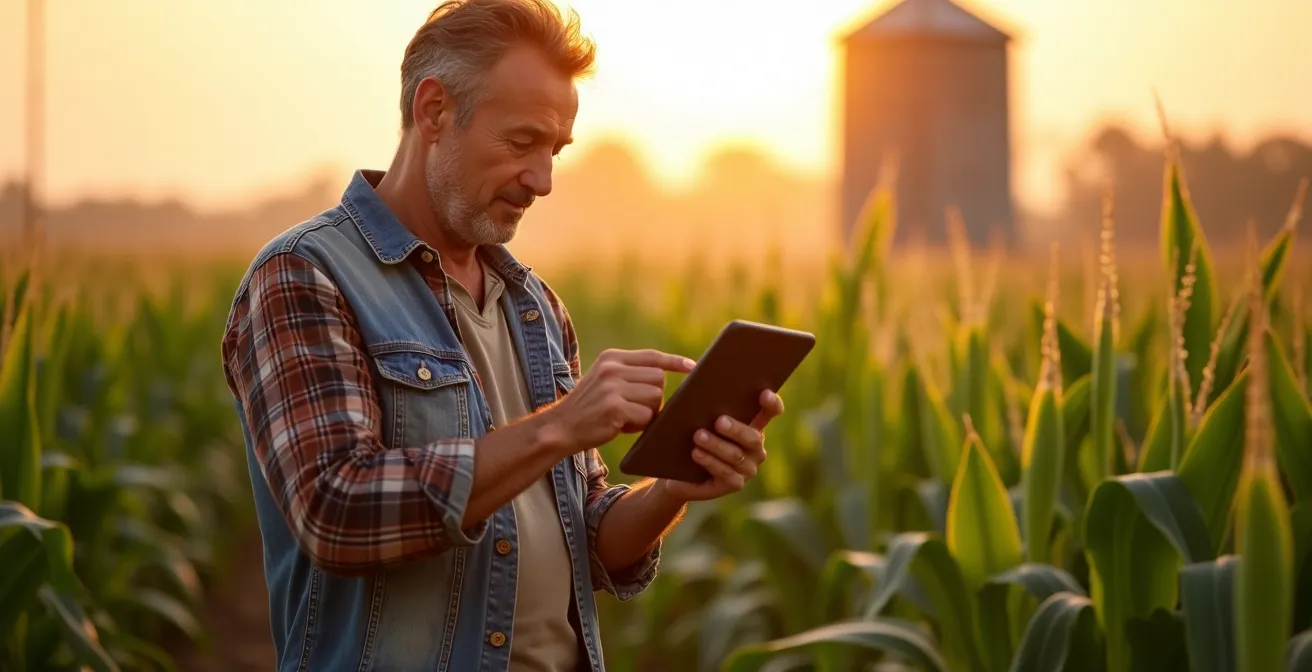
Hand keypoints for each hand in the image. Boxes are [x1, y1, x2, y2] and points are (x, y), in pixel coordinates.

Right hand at [544, 348, 694, 453]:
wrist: (560, 427)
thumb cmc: (588, 408)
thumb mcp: (605, 381)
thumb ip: (630, 374)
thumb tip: (664, 377)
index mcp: (612, 358)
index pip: (652, 356)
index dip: (674, 362)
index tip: (692, 367)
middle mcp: (612, 368)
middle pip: (658, 379)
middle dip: (654, 397)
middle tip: (635, 409)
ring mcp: (613, 387)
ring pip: (655, 397)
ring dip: (648, 412)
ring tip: (626, 418)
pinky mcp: (615, 407)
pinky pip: (646, 416)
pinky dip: (639, 425)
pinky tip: (621, 426)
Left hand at [659, 389, 784, 502]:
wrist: (681, 473)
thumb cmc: (691, 437)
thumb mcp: (699, 419)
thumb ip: (706, 403)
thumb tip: (703, 382)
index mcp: (753, 426)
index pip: (770, 412)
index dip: (772, 404)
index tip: (764, 393)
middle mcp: (756, 448)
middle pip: (752, 437)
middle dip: (736, 429)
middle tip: (718, 421)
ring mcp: (748, 468)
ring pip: (736, 456)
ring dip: (716, 445)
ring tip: (698, 436)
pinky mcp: (736, 484)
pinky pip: (726, 473)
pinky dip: (710, 462)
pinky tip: (697, 454)